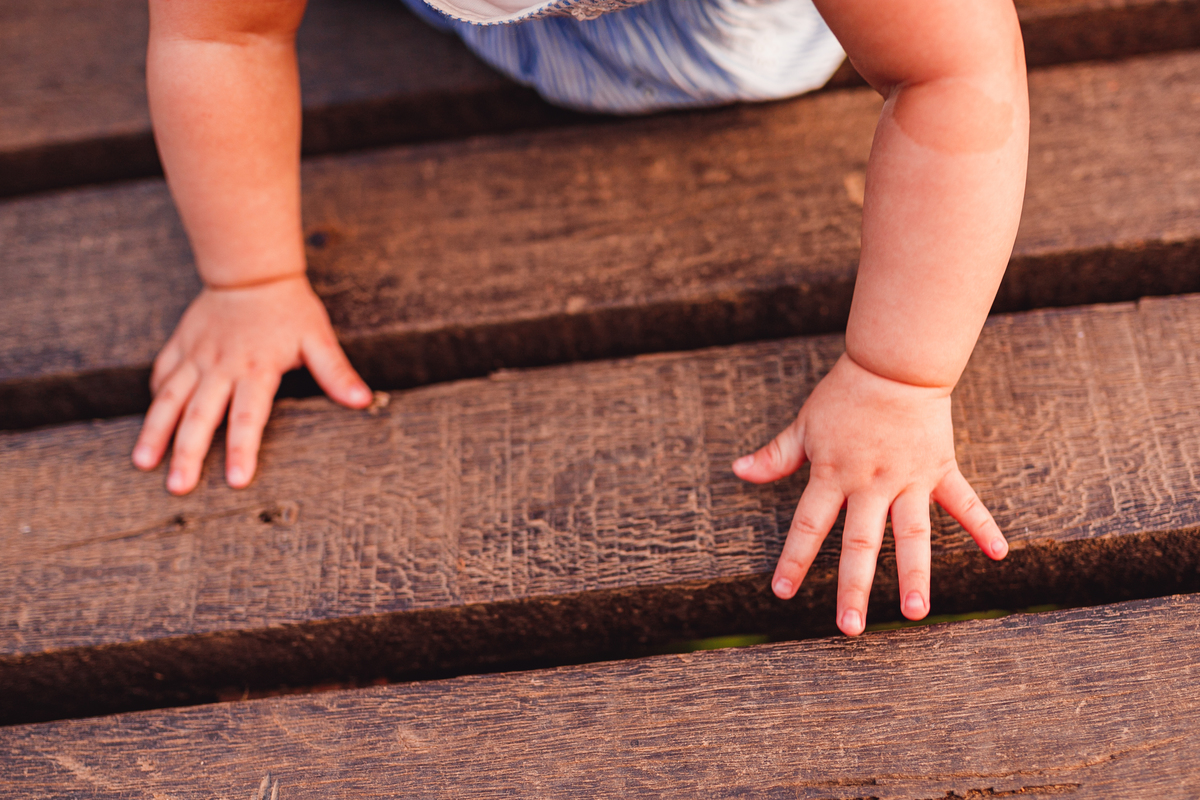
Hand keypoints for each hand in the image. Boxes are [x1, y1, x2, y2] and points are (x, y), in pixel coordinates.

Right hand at [132, 275, 370, 493]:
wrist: (252, 271)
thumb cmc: (290, 309)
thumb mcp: (318, 339)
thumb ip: (336, 372)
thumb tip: (363, 400)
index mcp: (256, 369)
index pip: (249, 416)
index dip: (243, 448)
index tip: (237, 481)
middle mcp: (221, 366)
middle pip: (201, 415)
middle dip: (189, 453)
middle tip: (178, 487)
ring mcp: (196, 356)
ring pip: (170, 399)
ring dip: (156, 432)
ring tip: (142, 463)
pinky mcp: (180, 345)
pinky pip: (162, 375)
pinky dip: (153, 400)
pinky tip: (147, 426)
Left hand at [732, 353, 1006, 635]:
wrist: (893, 364)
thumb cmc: (845, 395)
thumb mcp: (804, 425)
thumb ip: (775, 456)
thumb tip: (738, 470)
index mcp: (832, 475)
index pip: (809, 525)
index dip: (795, 559)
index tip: (783, 593)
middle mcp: (870, 484)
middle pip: (860, 543)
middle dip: (853, 587)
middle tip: (849, 628)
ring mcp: (908, 479)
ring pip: (911, 535)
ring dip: (913, 575)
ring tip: (915, 614)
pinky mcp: (940, 469)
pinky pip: (964, 502)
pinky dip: (983, 526)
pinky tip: (999, 555)